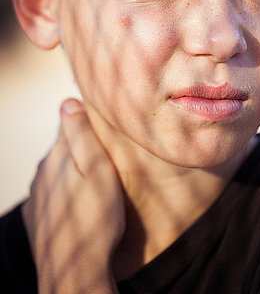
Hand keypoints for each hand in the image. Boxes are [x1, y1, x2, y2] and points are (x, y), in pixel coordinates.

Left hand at [22, 98, 124, 293]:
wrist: (74, 272)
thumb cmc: (96, 220)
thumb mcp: (100, 171)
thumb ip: (82, 136)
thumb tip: (68, 102)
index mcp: (57, 156)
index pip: (69, 123)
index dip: (86, 120)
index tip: (103, 123)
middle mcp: (42, 172)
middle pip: (63, 148)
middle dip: (81, 147)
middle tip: (107, 155)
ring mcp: (37, 196)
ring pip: (57, 171)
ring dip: (73, 171)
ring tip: (97, 182)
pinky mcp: (37, 216)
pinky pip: (52, 193)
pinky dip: (66, 193)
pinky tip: (81, 204)